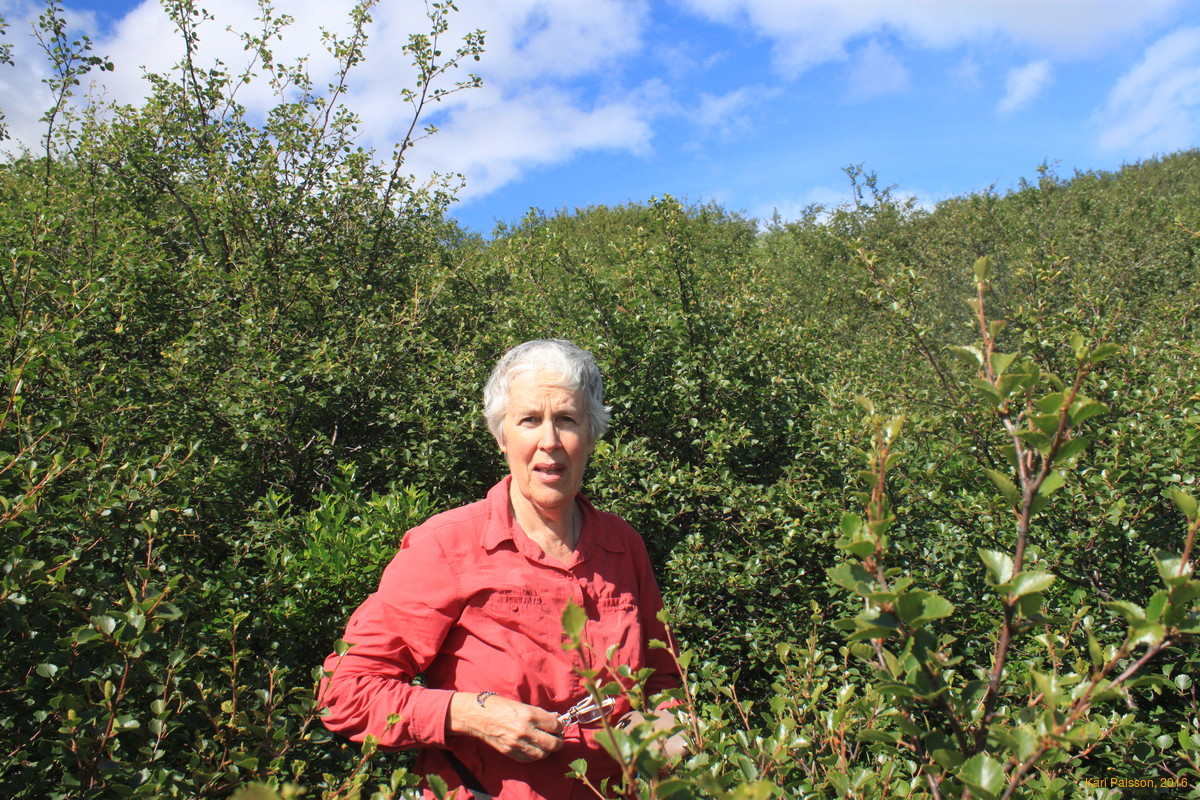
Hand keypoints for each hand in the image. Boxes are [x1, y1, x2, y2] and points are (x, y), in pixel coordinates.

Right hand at [448, 692, 563, 761]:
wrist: (477, 715)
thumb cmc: (499, 705)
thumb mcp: (522, 705)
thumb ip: (540, 714)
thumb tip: (555, 718)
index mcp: (529, 715)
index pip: (555, 726)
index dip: (560, 726)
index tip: (559, 726)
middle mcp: (525, 731)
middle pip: (552, 744)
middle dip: (559, 741)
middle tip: (558, 738)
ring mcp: (517, 744)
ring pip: (542, 754)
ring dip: (548, 750)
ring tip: (547, 744)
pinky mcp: (510, 752)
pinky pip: (529, 759)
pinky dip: (536, 755)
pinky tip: (536, 749)